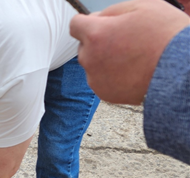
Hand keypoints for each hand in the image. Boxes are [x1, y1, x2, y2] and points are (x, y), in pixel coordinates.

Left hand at [70, 0, 189, 104]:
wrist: (178, 71)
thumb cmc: (164, 36)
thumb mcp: (142, 7)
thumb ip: (111, 11)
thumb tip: (96, 18)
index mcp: (96, 34)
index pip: (75, 25)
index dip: (86, 22)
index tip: (95, 24)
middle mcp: (89, 58)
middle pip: (84, 46)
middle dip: (98, 41)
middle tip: (124, 41)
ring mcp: (95, 78)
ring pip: (92, 64)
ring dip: (104, 59)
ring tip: (130, 57)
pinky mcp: (103, 93)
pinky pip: (101, 80)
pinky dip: (111, 76)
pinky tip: (130, 71)